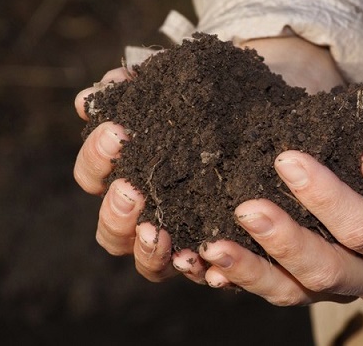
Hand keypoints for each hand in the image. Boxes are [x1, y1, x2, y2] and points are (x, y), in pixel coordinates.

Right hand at [73, 35, 347, 285]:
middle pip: (111, 231)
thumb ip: (142, 90)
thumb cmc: (216, 101)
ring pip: (147, 262)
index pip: (93, 175)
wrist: (268, 113)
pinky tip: (205, 263)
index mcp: (129, 173)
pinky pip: (202, 274)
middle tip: (130, 189)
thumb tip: (102, 91)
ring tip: (157, 232)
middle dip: (115, 210)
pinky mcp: (217, 256)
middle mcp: (148, 214)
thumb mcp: (182, 87)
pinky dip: (200, 271)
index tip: (117, 132)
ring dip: (147, 249)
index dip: (96, 158)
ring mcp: (180, 239)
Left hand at [197, 73, 362, 305]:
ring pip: (293, 291)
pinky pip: (274, 286)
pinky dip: (239, 278)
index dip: (325, 198)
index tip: (287, 159)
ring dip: (251, 271)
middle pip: (326, 271)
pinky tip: (205, 264)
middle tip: (245, 208)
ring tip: (211, 247)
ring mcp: (341, 283)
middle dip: (283, 241)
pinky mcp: (309, 279)